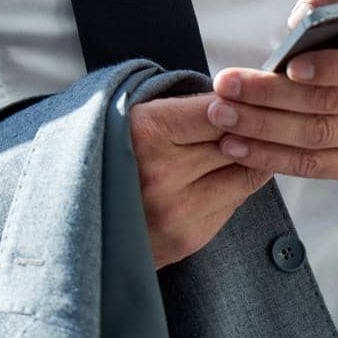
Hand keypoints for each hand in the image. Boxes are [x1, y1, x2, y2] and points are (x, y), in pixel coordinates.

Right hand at [129, 91, 270, 269]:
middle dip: (249, 130)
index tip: (246, 100)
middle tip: (256, 120)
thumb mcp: (137, 116)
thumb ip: (188, 108)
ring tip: (241, 147)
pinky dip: (233, 186)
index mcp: (146, 132)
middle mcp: (162, 173)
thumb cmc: (113, 155)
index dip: (238, 103)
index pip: (219, 110)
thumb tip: (243, 100)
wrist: (81, 220)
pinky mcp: (189, 237)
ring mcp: (177, 211)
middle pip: (238, 141)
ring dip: (249, 159)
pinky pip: (233, 202)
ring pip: (245, 174)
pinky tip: (218, 176)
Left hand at [207, 0, 337, 182]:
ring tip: (222, 116)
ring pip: (318, 137)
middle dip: (272, 97)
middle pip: (331, 104)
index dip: (332, 67)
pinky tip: (237, 146)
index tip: (289, 65)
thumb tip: (305, 14)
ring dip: (264, 129)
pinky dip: (273, 158)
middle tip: (226, 87)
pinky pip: (316, 166)